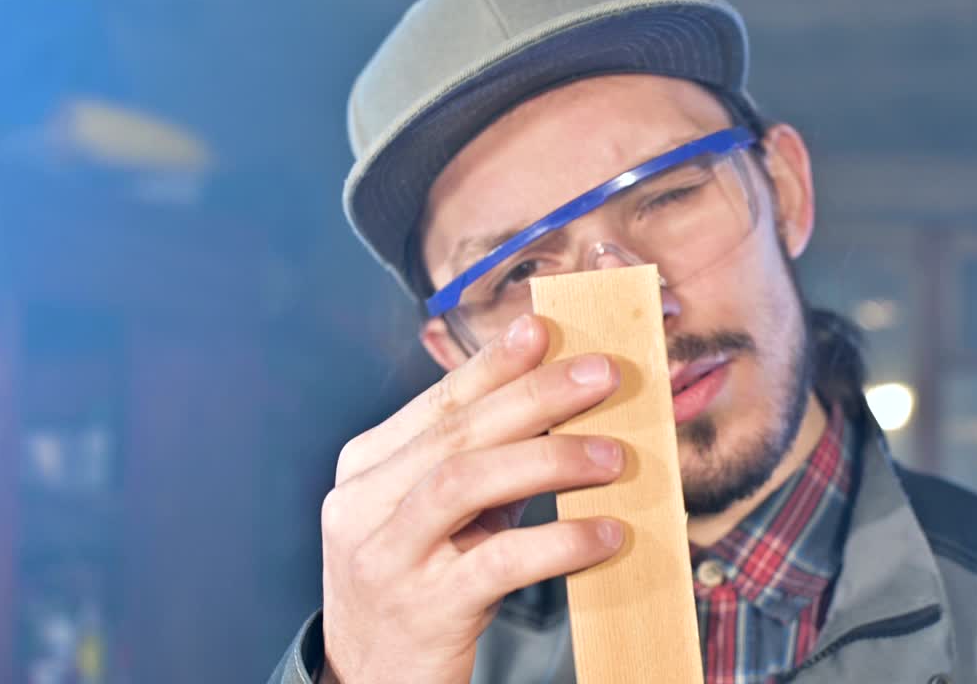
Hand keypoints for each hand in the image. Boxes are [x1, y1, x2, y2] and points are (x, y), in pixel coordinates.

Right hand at [319, 315, 625, 682]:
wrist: (371, 683)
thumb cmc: (419, 586)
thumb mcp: (438, 520)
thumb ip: (484, 466)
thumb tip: (562, 412)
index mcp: (365, 469)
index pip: (438, 403)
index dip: (493, 363)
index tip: (544, 328)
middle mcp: (362, 505)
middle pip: (456, 432)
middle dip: (534, 395)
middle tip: (601, 374)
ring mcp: (385, 557)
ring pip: (465, 482)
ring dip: (548, 459)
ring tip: (614, 456)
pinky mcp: (422, 609)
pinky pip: (496, 562)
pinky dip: (558, 542)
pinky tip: (605, 534)